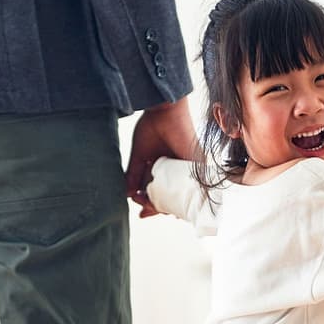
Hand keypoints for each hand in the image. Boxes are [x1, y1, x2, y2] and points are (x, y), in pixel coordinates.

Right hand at [128, 99, 200, 217]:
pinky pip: (188, 189)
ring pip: (178, 195)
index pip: (161, 191)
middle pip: (170, 196)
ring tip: (147, 204)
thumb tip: (128, 195)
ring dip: (162, 204)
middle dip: (155, 208)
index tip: (141, 213)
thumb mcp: (140, 157)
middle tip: (142, 212)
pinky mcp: (195, 167)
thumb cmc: (153, 127)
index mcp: (167, 168)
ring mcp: (188, 171)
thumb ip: (134, 176)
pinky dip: (177, 199)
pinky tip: (167, 208)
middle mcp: (178, 171)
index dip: (151, 204)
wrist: (164, 111)